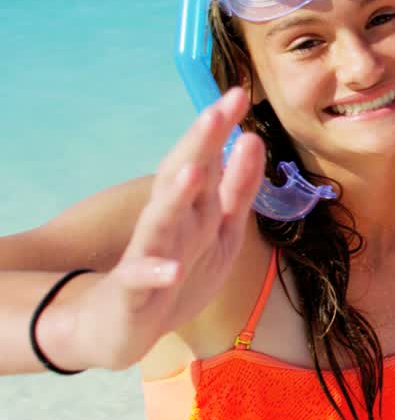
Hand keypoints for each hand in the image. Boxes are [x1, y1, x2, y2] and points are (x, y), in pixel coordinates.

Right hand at [72, 89, 263, 369]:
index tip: (240, 93)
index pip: (205, 159)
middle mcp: (168, 223)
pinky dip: (156, 273)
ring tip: (195, 171)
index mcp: (190, 207)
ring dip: (177, 197)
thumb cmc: (174, 270)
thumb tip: (251, 138)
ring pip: (161, 222)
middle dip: (200, 144)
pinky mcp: (133, 293)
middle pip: (183, 178)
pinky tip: (170, 268)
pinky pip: (143, 281)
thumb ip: (235, 187)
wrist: (118, 326)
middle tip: (217, 109)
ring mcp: (148, 256)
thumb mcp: (217, 228)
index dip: (220, 129)